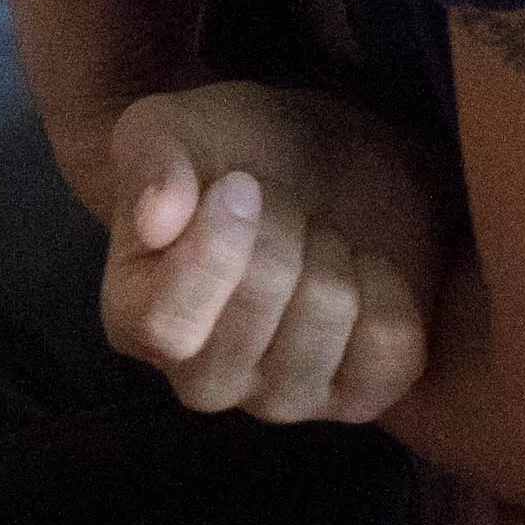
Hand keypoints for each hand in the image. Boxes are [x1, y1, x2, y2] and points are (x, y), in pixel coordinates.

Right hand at [97, 81, 439, 425]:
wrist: (318, 164)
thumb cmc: (234, 151)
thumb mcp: (174, 125)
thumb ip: (151, 159)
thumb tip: (156, 219)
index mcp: (134, 320)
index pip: (168, 324)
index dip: (214, 250)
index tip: (240, 184)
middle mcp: (200, 378)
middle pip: (256, 311)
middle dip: (282, 227)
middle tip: (279, 203)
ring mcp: (280, 398)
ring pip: (327, 318)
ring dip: (332, 250)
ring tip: (314, 234)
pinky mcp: (357, 399)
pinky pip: (390, 348)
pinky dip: (387, 287)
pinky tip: (359, 270)